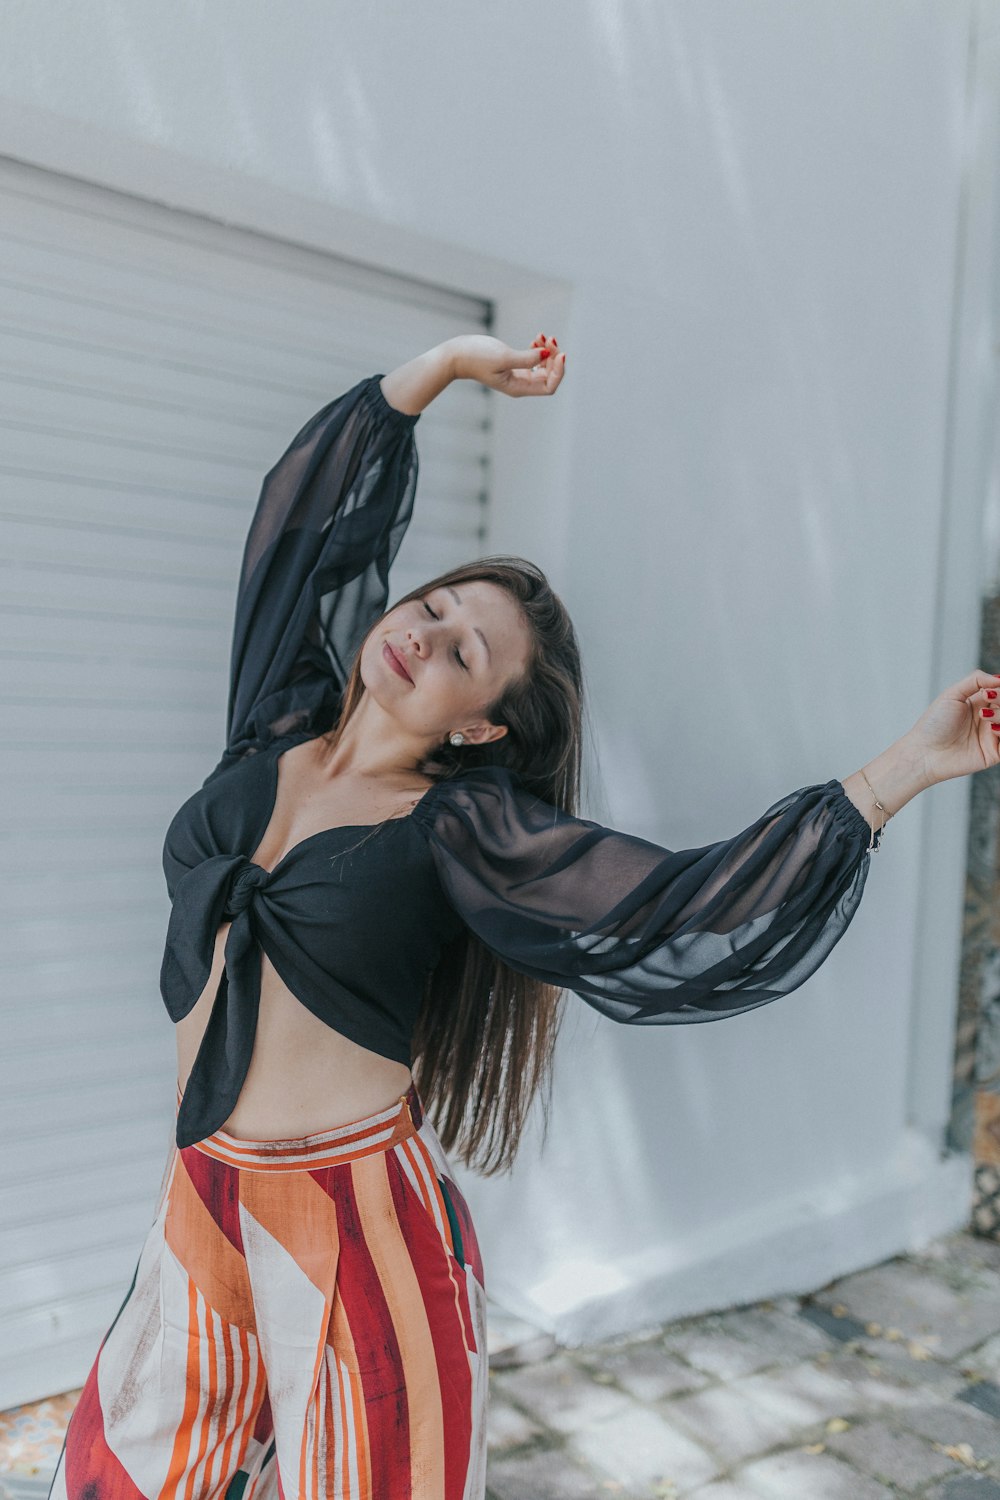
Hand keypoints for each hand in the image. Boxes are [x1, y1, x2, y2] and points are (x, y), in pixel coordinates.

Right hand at [448, 332, 566, 396]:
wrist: (455, 355)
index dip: (558, 371)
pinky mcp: (512, 365)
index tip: (559, 353)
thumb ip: (527, 358)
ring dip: (547, 352)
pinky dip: (538, 350)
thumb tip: (547, 354)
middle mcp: (520, 385)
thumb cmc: (476, 357)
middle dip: (553, 357)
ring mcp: (517, 375)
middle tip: (550, 339)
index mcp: (519, 388)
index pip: (549, 386)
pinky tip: (536, 339)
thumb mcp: (504, 357)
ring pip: (543, 367)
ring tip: (542, 336)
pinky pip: (533, 360)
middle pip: (548, 376)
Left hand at [841, 668, 999, 832]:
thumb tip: (998, 678)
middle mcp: (988, 717)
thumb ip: (976, 680)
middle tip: (987, 699)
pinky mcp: (994, 752)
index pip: (999, 691)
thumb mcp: (952, 694)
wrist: (925, 752)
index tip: (988, 692)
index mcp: (979, 702)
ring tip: (983, 716)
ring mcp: (992, 735)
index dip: (998, 690)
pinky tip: (992, 729)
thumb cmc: (933, 724)